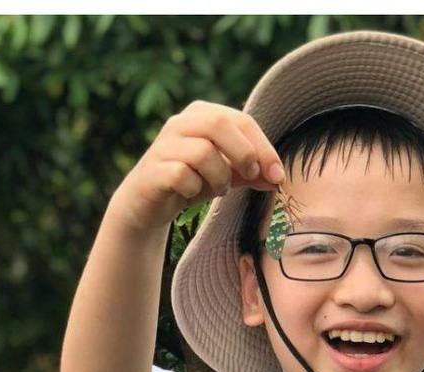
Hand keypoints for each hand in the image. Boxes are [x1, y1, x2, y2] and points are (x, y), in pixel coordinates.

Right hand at [112, 101, 282, 232]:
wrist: (146, 205)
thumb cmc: (189, 182)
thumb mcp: (225, 174)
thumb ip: (250, 173)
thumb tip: (277, 178)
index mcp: (201, 114)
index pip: (241, 120)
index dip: (263, 147)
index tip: (277, 175)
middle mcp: (180, 123)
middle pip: (220, 124)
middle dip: (243, 153)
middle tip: (251, 176)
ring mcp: (163, 145)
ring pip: (203, 152)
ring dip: (219, 177)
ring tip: (218, 189)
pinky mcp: (152, 170)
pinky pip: (182, 175)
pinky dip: (195, 188)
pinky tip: (191, 194)